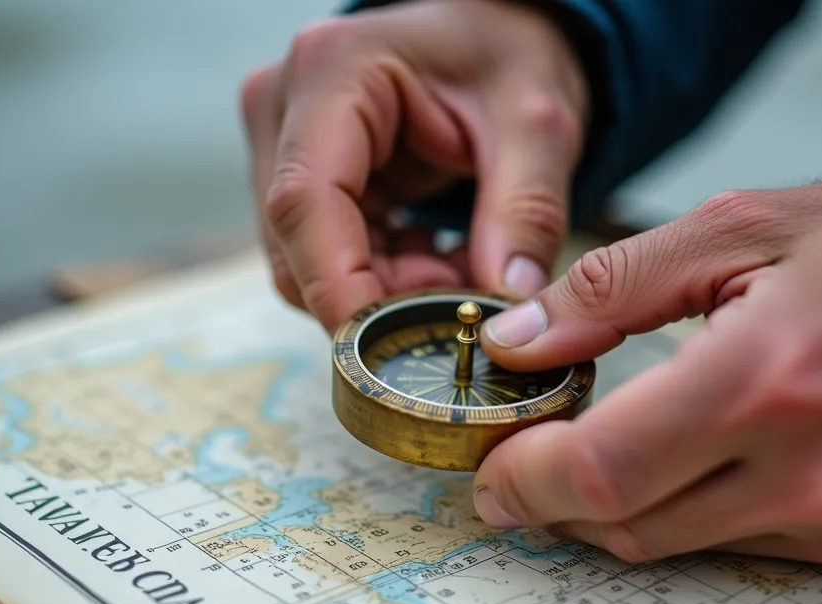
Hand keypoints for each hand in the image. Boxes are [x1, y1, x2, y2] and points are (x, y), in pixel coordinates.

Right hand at [240, 0, 588, 330]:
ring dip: (385, 290)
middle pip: (297, 242)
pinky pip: (326, 256)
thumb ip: (526, 213)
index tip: (389, 349)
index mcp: (335, 70)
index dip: (339, 286)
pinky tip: (439, 258)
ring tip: (461, 270)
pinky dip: (384, 277)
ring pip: (308, 261)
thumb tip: (507, 306)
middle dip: (377, 296)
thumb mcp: (538, 126)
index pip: (305, 200)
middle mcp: (286, 104)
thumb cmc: (510, 56)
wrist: (496, 36)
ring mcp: (283, 142)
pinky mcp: (300, 175)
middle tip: (460, 303)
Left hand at [471, 164, 821, 569]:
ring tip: (614, 448)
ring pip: (683, 546)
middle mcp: (813, 469)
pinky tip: (700, 461)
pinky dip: (702, 512)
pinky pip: (748, 547)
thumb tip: (522, 340)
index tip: (496, 469)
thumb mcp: (746, 223)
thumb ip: (614, 286)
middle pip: (630, 527)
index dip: (527, 480)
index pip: (605, 471)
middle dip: (559, 501)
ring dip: (626, 507)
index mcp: (769, 376)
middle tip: (530, 460)